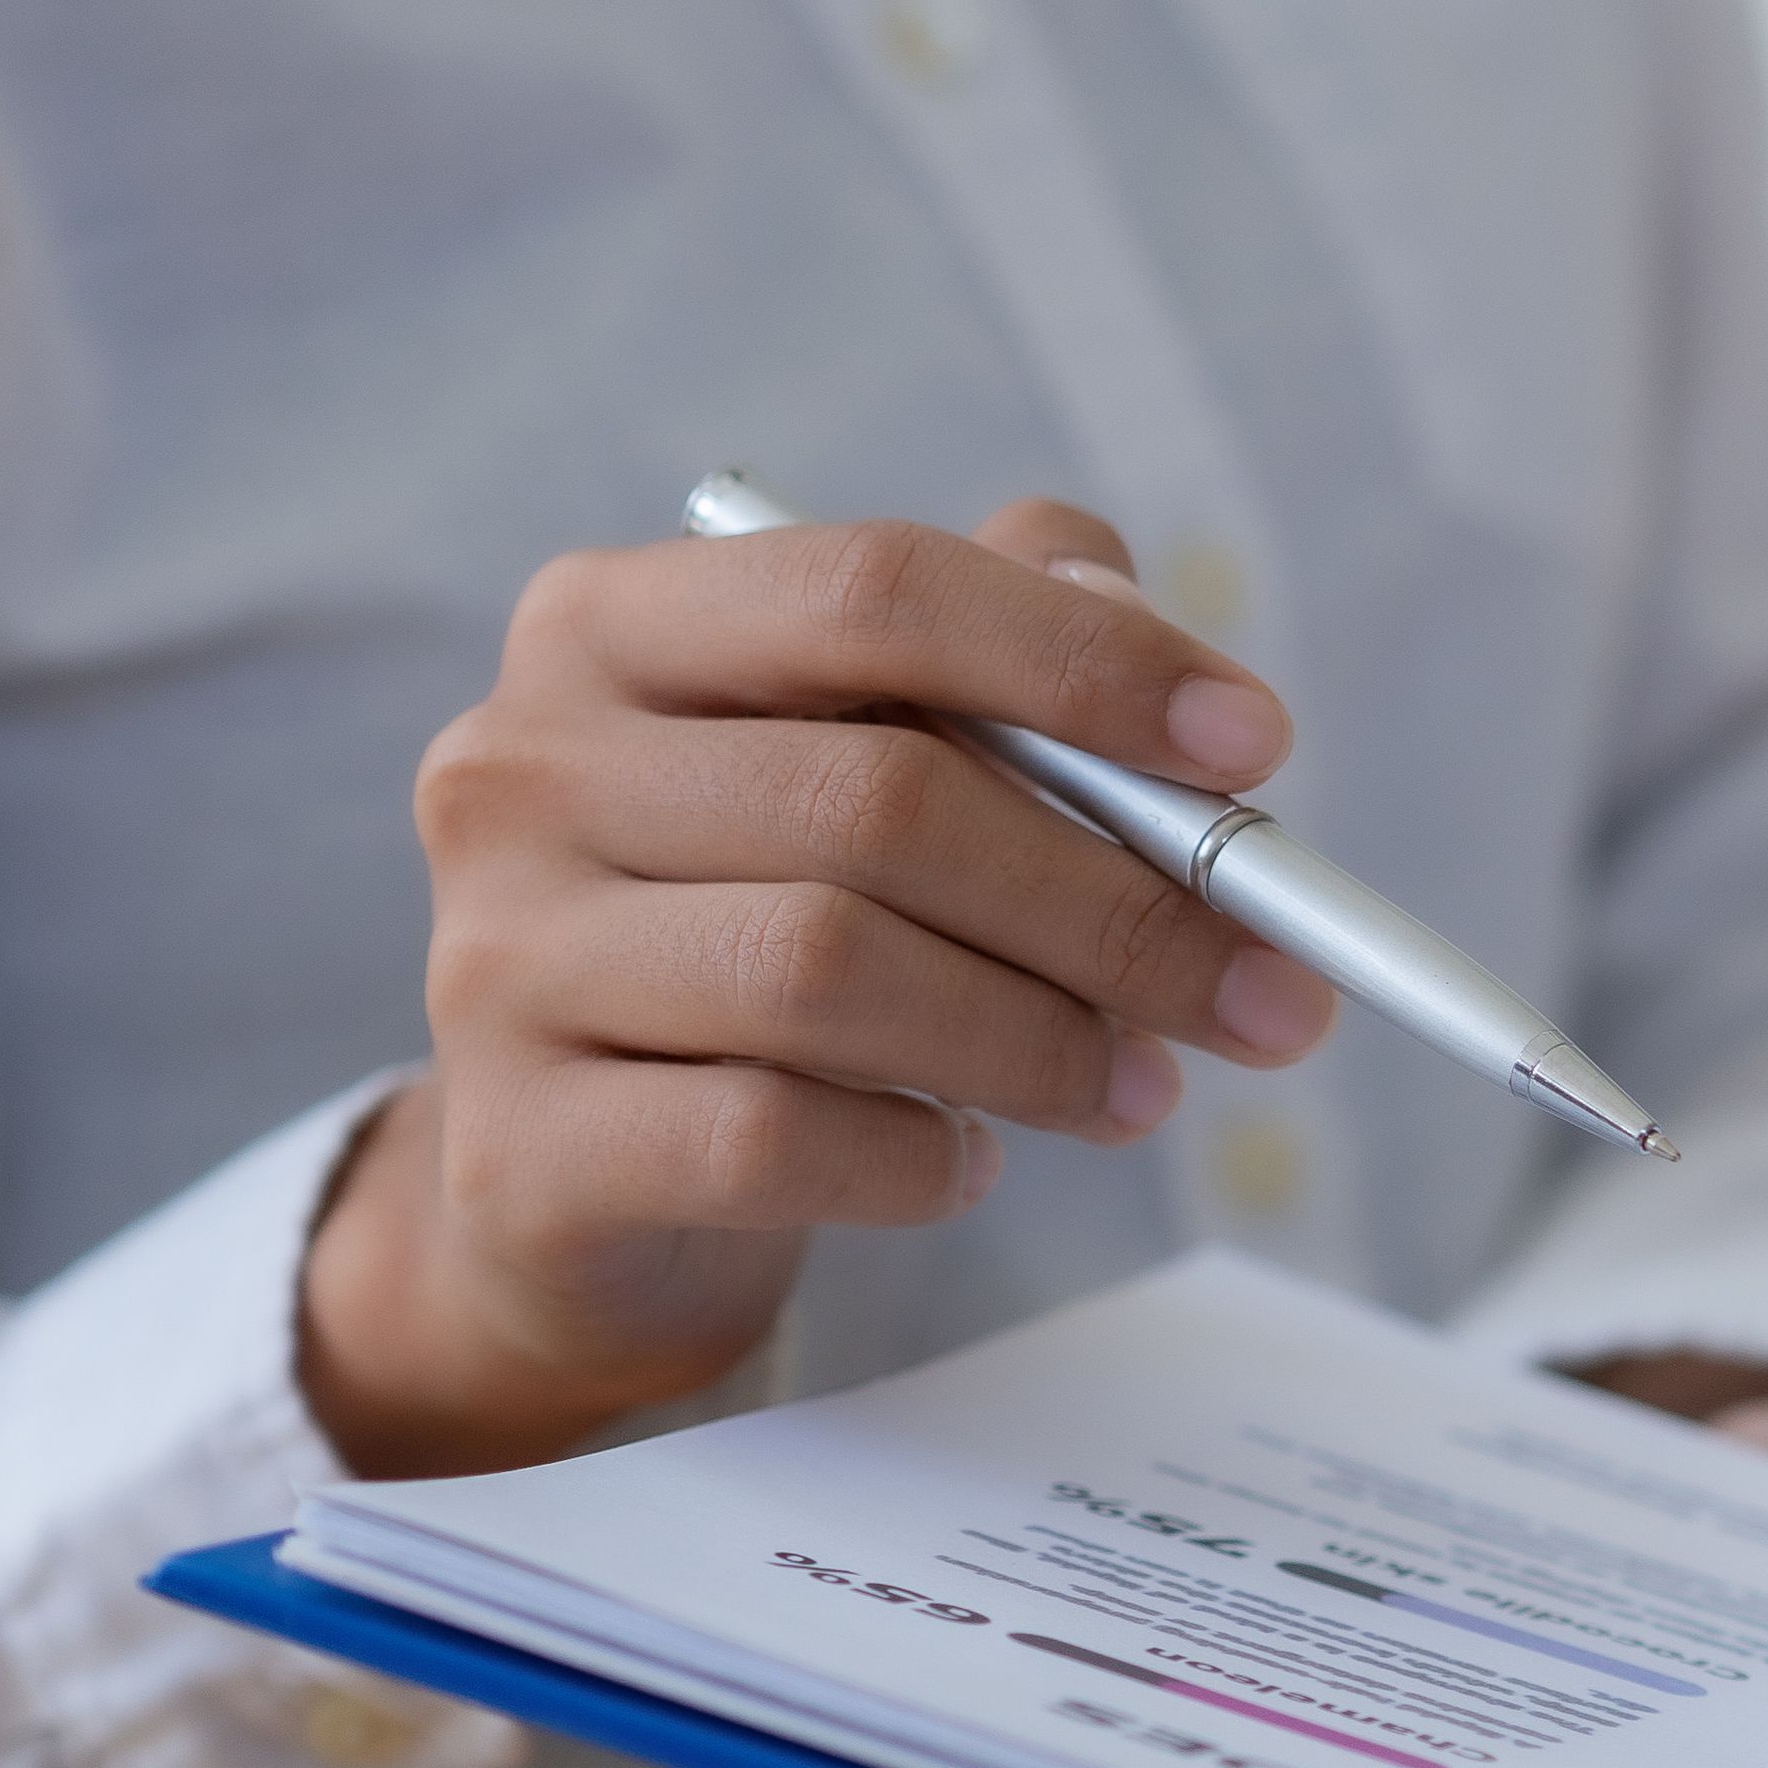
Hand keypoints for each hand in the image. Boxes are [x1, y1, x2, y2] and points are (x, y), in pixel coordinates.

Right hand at [305, 500, 1346, 1477]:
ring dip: (1039, 1040)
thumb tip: (1138, 616)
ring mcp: (499, 958)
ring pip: (829, 973)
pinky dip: (916, 1158)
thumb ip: (996, 657)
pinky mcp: (521, 1146)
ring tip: (1140, 1089)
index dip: (1085, 664)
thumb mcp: (861, 759)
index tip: (1257, 748)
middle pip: (880, 800)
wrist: (576, 1176)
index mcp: (612, 626)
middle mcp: (521, 766)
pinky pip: (770, 1138)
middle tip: (1267, 989)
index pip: (875, 591)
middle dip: (1116, 904)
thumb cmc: (760, 921)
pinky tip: (970, 1164)